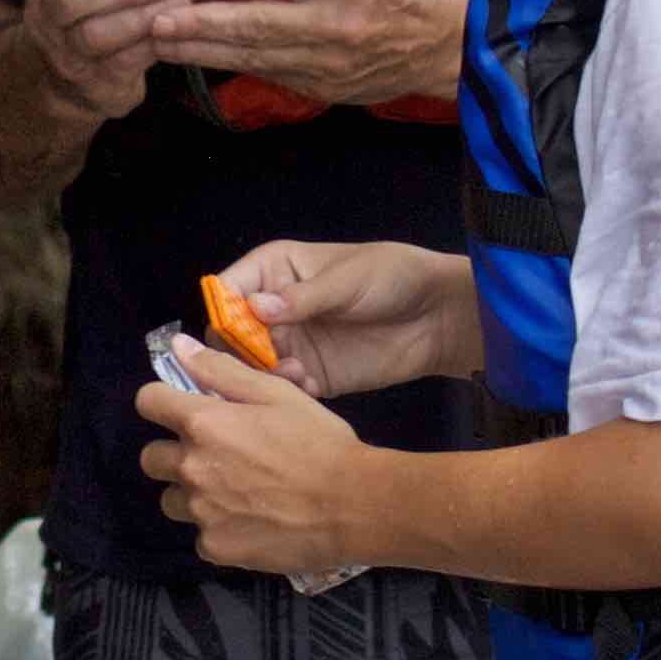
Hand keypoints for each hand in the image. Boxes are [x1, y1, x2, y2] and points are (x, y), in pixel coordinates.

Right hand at [14, 0, 186, 125]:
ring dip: (140, 17)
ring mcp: (65, 51)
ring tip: (179, 2)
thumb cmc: (88, 10)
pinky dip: (153, 45)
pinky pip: (123, 63)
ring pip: (97, 34)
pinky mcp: (93, 83)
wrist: (59, 77)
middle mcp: (47, 12)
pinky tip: (178, 30)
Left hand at [131, 335, 391, 580]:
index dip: (162, 403)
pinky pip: (200, 535)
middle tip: (215, 456)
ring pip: (173, 499)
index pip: (148, 402)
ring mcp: (202, 511)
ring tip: (234, 492)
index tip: (182, 410)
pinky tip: (251, 521)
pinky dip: (218, 528)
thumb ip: (220, 370)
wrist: (353, 505)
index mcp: (204, 423)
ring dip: (193, 494)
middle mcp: (193, 467)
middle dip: (175, 453)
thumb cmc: (319, 442)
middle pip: (151, 457)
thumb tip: (178, 346)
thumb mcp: (276, 394)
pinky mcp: (216, 547)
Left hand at [139, 0, 475, 110]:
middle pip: (254, 23)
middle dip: (198, 22)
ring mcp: (329, 63)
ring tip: (158, 39)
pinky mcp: (325, 88)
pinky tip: (199, 57)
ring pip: (253, 57)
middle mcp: (334, 24)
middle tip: (153, 16)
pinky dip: (232, 64)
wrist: (454, 42)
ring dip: (201, 50)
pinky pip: (270, 73)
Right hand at [215, 236, 481, 397]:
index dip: (224, 308)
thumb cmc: (391, 278)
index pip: (229, 288)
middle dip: (238, 348)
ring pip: (251, 365)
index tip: (234, 328)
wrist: (436, 317)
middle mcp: (274, 309)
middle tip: (261, 358)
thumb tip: (255, 307)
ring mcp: (290, 343)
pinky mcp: (310, 374)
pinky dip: (287, 389)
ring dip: (262, 372)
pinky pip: (283, 387)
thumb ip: (302, 297)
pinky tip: (308, 382)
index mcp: (275, 271)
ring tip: (292, 370)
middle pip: (231, 333)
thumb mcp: (347, 280)